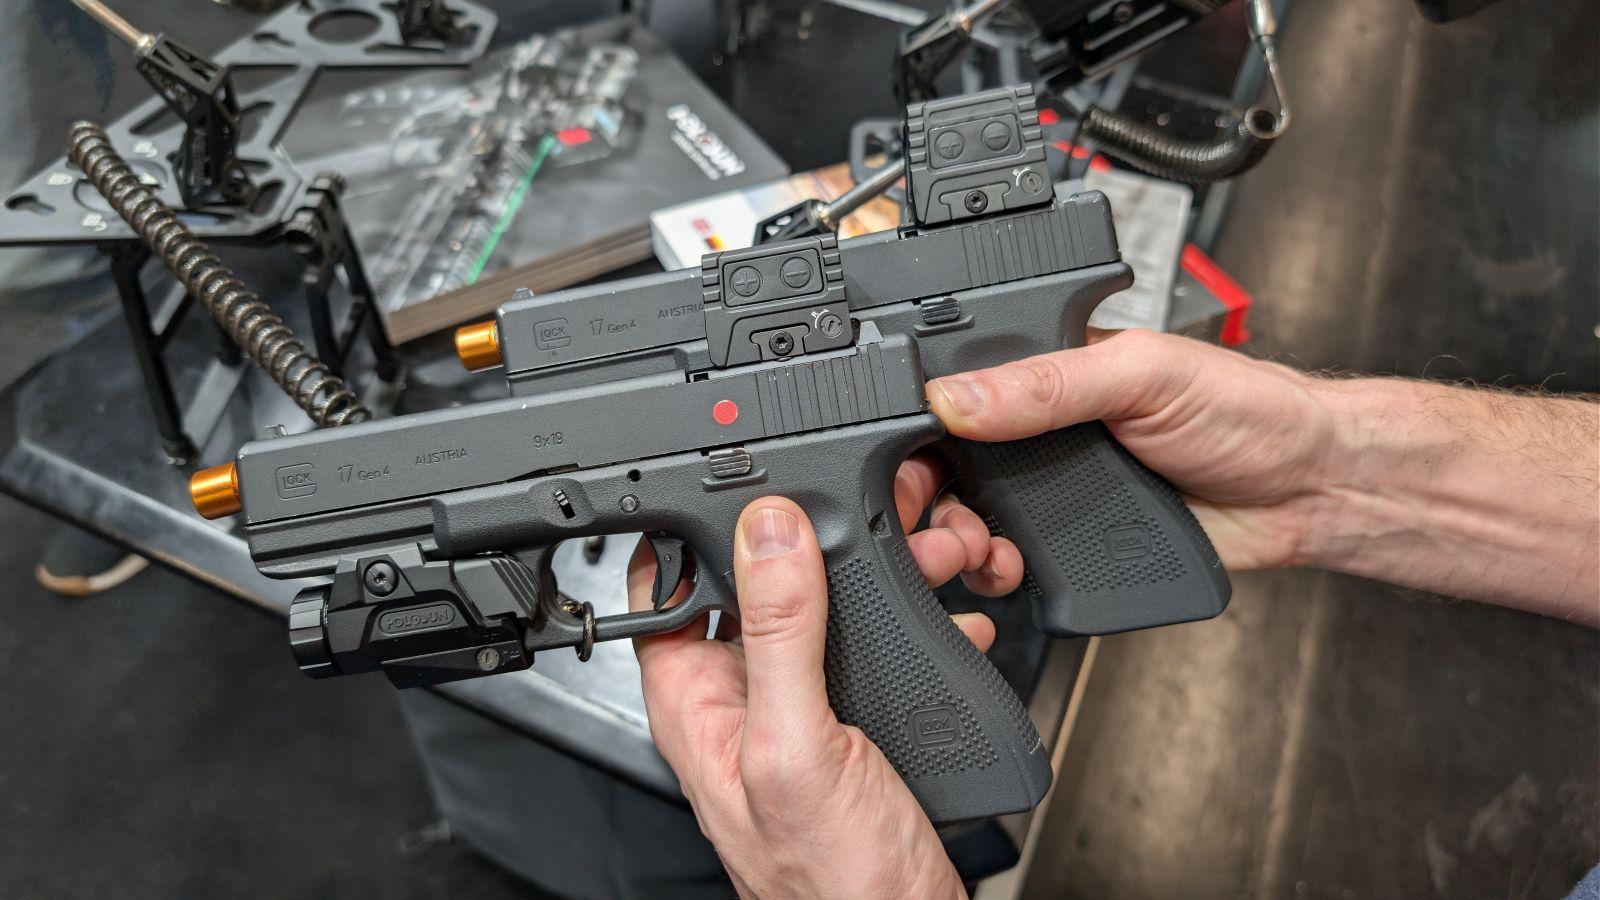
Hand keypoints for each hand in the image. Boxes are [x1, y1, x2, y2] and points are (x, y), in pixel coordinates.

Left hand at [628, 498, 967, 897]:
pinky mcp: (858, 716)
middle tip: (889, 509)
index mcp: (696, 696)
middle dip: (828, 533)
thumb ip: (779, 634)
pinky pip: (883, 640)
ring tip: (942, 554)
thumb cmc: (830, 883)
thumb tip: (767, 529)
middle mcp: (743, 692)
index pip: (671, 578)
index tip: (752, 472)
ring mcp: (803, 703)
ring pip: (834, 600)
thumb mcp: (796, 745)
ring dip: (893, 568)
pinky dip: (925, 616)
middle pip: (765, 576)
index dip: (701, 519)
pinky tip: (957, 617)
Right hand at [925, 328, 1338, 570]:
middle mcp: (1040, 432)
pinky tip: (1007, 571)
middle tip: (938, 516)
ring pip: (971, 520)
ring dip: (955, 541)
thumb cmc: (1246, 410)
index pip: (954, 391)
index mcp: (1045, 371)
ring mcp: (1054, 492)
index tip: (903, 457)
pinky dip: (995, 575)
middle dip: (924, 496)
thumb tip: (958, 394)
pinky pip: (1014, 565)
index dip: (917, 425)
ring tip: (974, 549)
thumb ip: (1050, 381)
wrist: (1306, 492)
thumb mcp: (1142, 374)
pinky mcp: (1073, 545)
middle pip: (946, 464)